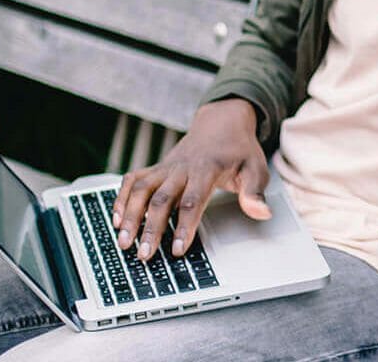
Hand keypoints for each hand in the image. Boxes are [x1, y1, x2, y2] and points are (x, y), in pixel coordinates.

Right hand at [114, 98, 271, 260]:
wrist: (222, 123)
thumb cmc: (239, 150)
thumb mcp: (256, 168)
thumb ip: (254, 192)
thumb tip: (260, 212)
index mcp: (207, 169)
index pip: (192, 200)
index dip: (184, 226)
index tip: (178, 249)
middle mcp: (181, 168)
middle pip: (161, 199)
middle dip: (151, 228)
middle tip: (144, 254)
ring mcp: (166, 167)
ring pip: (141, 190)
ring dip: (130, 216)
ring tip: (124, 242)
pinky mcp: (156, 167)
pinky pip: (132, 180)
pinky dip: (122, 198)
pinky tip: (116, 219)